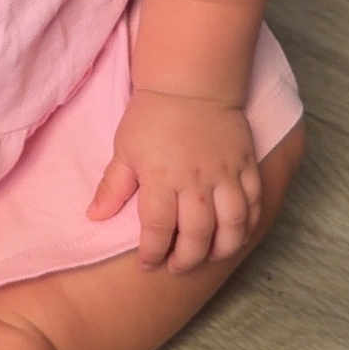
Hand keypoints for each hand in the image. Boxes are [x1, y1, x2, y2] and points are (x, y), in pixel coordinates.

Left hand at [87, 90, 261, 272]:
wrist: (191, 82)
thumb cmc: (152, 116)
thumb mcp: (124, 149)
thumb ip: (112, 187)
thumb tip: (94, 217)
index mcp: (161, 178)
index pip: (158, 230)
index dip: (153, 253)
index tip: (148, 263)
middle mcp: (195, 181)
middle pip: (197, 235)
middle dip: (186, 260)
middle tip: (177, 267)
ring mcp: (225, 174)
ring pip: (231, 226)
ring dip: (221, 249)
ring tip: (209, 257)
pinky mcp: (246, 165)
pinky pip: (254, 203)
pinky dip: (248, 225)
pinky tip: (236, 235)